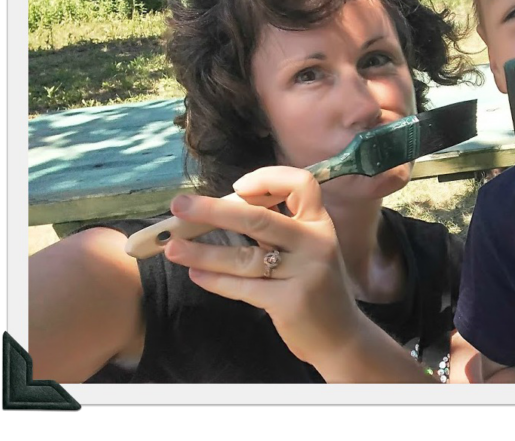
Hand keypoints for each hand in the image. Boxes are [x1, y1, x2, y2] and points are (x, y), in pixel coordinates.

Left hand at [162, 166, 360, 365]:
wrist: (342, 337)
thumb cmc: (318, 287)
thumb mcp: (310, 250)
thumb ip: (279, 230)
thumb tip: (224, 209)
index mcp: (320, 224)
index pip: (301, 183)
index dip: (267, 179)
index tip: (238, 188)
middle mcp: (316, 243)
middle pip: (259, 217)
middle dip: (213, 210)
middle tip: (179, 207)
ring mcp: (304, 273)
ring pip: (243, 256)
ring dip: (202, 251)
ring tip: (172, 248)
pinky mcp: (289, 302)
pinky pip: (243, 286)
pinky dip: (215, 280)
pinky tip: (196, 274)